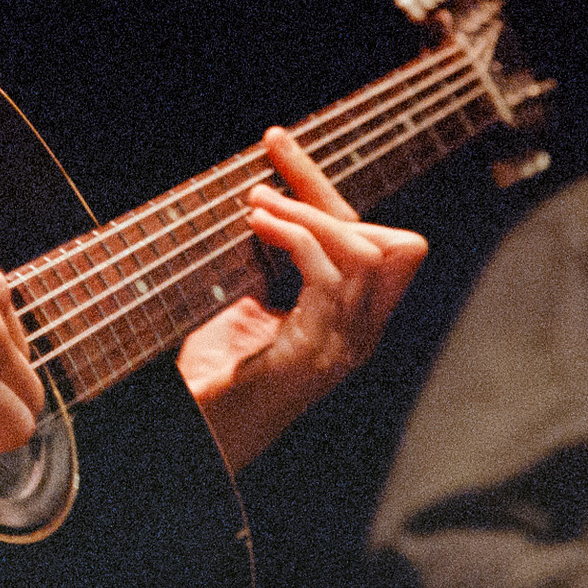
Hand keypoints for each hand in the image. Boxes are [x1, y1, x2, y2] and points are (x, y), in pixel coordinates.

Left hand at [177, 127, 427, 472]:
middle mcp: (360, 335)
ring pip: (370, 255)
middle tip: (264, 184)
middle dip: (326, 195)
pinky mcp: (311, 357)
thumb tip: (260, 202)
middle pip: (391, 241)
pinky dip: (298, 239)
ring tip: (257, 206)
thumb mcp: (245, 309)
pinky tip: (259, 228)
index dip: (326, 187)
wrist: (196, 443)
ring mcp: (342, 348)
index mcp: (352, 321)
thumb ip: (268, 267)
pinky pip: (330, 280)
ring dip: (309, 215)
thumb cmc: (211, 381)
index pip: (376, 240)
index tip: (276, 144)